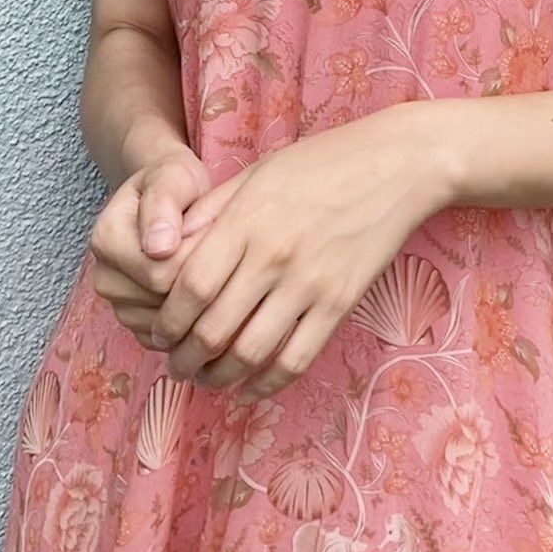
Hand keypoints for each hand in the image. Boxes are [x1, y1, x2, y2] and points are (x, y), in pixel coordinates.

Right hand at [88, 149, 237, 349]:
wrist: (169, 198)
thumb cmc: (174, 185)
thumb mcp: (171, 178)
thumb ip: (164, 204)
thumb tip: (158, 247)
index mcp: (106, 240)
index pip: (160, 276)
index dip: (196, 260)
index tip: (212, 232)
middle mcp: (105, 277)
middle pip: (164, 305)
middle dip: (197, 282)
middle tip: (214, 249)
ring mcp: (118, 305)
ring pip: (168, 327)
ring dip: (196, 303)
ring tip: (205, 266)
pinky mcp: (135, 324)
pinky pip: (168, 340)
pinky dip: (189, 321)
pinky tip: (199, 290)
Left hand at [150, 111, 440, 400]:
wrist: (394, 166)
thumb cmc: (318, 163)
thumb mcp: (256, 174)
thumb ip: (210, 213)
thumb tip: (164, 252)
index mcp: (247, 219)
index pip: (191, 285)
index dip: (168, 319)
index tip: (158, 332)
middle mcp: (275, 255)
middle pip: (214, 327)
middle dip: (185, 356)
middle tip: (174, 364)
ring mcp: (310, 283)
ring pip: (251, 352)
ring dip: (219, 376)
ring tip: (205, 379)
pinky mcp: (340, 304)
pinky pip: (296, 359)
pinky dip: (266, 383)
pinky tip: (249, 387)